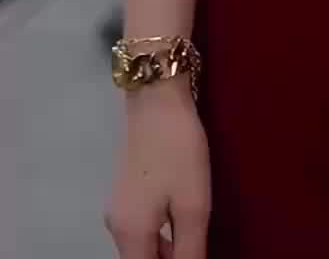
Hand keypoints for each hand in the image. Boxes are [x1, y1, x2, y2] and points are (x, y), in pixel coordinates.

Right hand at [105, 82, 210, 257]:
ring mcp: (118, 210)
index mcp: (130, 235)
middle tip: (197, 249)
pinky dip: (160, 236)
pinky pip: (141, 230)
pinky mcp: (125, 194)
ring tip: (194, 240)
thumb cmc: (178, 150)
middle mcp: (116, 228)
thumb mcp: (193, 205)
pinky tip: (181, 225)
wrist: (156, 99)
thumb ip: (190, 250)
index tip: (193, 256)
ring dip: (166, 252)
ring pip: (141, 247)